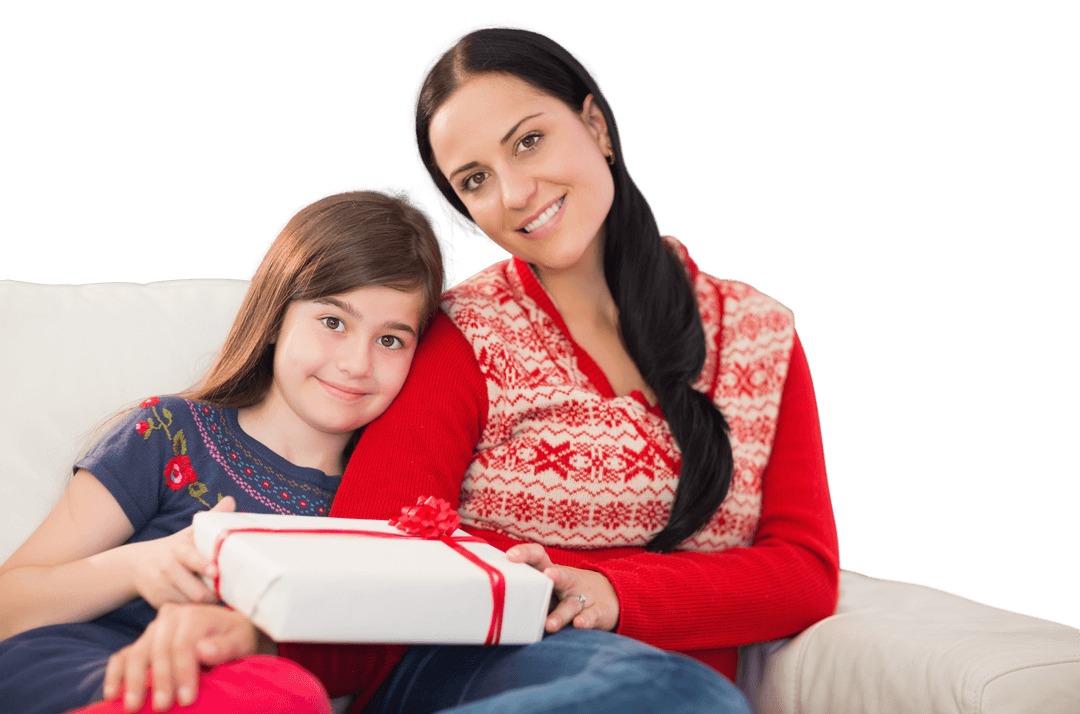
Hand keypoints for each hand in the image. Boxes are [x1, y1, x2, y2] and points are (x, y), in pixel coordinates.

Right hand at [102, 602, 267, 711]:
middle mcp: (169, 618)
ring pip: (137, 653)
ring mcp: (152, 630)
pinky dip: (115, 674)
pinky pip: (122, 656)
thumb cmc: (234, 638)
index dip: (182, 672)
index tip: (186, 699)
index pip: (182, 644)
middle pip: (157, 650)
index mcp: (193, 615)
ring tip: (133, 706)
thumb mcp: (240, 641)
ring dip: (133, 681)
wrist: (227, 632)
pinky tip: (112, 694)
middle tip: (161, 707)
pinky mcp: (142, 643)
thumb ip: (224, 647)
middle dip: (159, 681)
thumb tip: (203, 650)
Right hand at [130, 497, 235, 608]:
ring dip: (207, 606)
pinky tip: (205, 608)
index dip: (204, 565)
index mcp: (179, 550)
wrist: (135, 565)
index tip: (215, 571)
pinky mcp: (158, 603)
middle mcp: (168, 569)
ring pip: (190, 604)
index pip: (191, 558)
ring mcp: (162, 588)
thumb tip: (231, 499)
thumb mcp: (188, 533)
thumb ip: (210, 518)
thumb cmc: (173, 549)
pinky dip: (195, 611)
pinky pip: (182, 611)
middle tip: (231, 594)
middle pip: (195, 590)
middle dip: (214, 595)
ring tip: (221, 602)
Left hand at [506, 543, 619, 632]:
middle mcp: (568, 582)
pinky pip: (592, 616)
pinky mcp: (599, 611)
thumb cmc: (566, 592)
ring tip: (550, 624)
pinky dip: (586, 620)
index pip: (539, 556)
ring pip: (572, 604)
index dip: (525, 554)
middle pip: (561, 575)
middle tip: (546, 576)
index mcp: (552, 572)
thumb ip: (525, 587)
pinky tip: (579, 625)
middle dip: (554, 575)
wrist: (610, 595)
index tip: (509, 556)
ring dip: (561, 614)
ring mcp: (584, 596)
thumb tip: (483, 589)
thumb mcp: (549, 586)